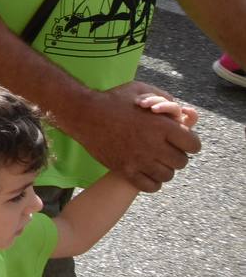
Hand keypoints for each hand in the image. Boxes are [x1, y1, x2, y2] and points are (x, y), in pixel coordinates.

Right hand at [70, 82, 201, 192]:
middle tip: (165, 149)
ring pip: (167, 175)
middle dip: (176, 155)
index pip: (193, 144)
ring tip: (154, 160)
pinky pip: (150, 186)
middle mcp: (153, 144)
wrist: (83, 113)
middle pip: (181, 162)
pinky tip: (146, 171)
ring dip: (164, 168)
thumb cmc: (113, 100)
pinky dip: (152, 182)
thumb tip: (183, 114)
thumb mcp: (141, 90)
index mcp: (161, 125)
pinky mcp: (125, 170)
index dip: (189, 142)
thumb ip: (166, 100)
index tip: (181, 140)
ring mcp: (139, 159)